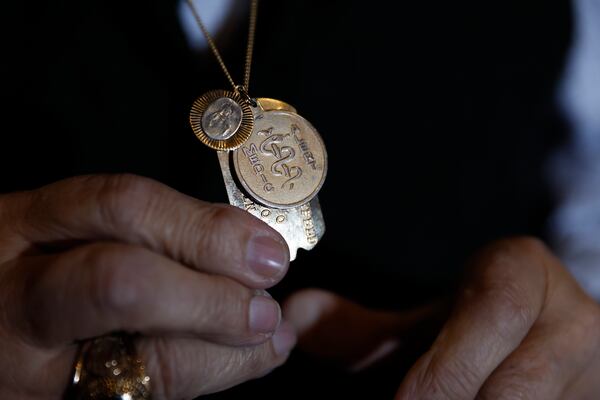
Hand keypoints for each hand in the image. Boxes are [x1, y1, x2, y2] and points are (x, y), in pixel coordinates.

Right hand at [0, 174, 295, 398]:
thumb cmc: (32, 273)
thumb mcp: (71, 230)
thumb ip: (154, 230)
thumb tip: (254, 249)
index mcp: (22, 227)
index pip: (122, 208)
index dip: (205, 229)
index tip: (263, 248)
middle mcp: (19, 300)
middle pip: (124, 286)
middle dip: (213, 299)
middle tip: (266, 307)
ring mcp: (31, 370)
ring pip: (145, 365)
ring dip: (227, 354)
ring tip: (270, 336)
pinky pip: (150, 398)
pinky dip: (211, 378)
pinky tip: (241, 362)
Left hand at [285, 237, 599, 398]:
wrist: (548, 338)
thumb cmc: (474, 330)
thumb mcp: (424, 323)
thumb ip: (360, 328)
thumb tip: (292, 317)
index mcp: (523, 271)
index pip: (494, 311)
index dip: (447, 368)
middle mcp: (575, 315)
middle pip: (517, 380)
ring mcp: (597, 365)